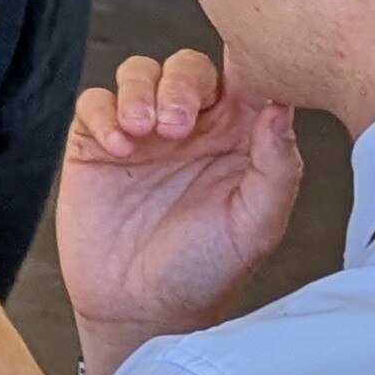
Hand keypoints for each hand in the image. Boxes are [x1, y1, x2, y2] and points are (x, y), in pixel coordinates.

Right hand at [58, 49, 301, 374]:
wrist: (142, 307)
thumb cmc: (205, 270)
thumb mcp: (256, 225)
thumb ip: (276, 168)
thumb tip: (281, 108)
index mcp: (238, 139)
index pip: (243, 80)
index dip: (240, 67)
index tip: (238, 83)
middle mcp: (191, 128)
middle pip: (187, 68)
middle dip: (181, 84)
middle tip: (176, 126)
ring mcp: (141, 132)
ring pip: (139, 72)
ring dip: (140, 91)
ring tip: (144, 131)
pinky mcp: (95, 143)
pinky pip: (94, 102)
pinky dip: (104, 114)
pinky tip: (117, 149)